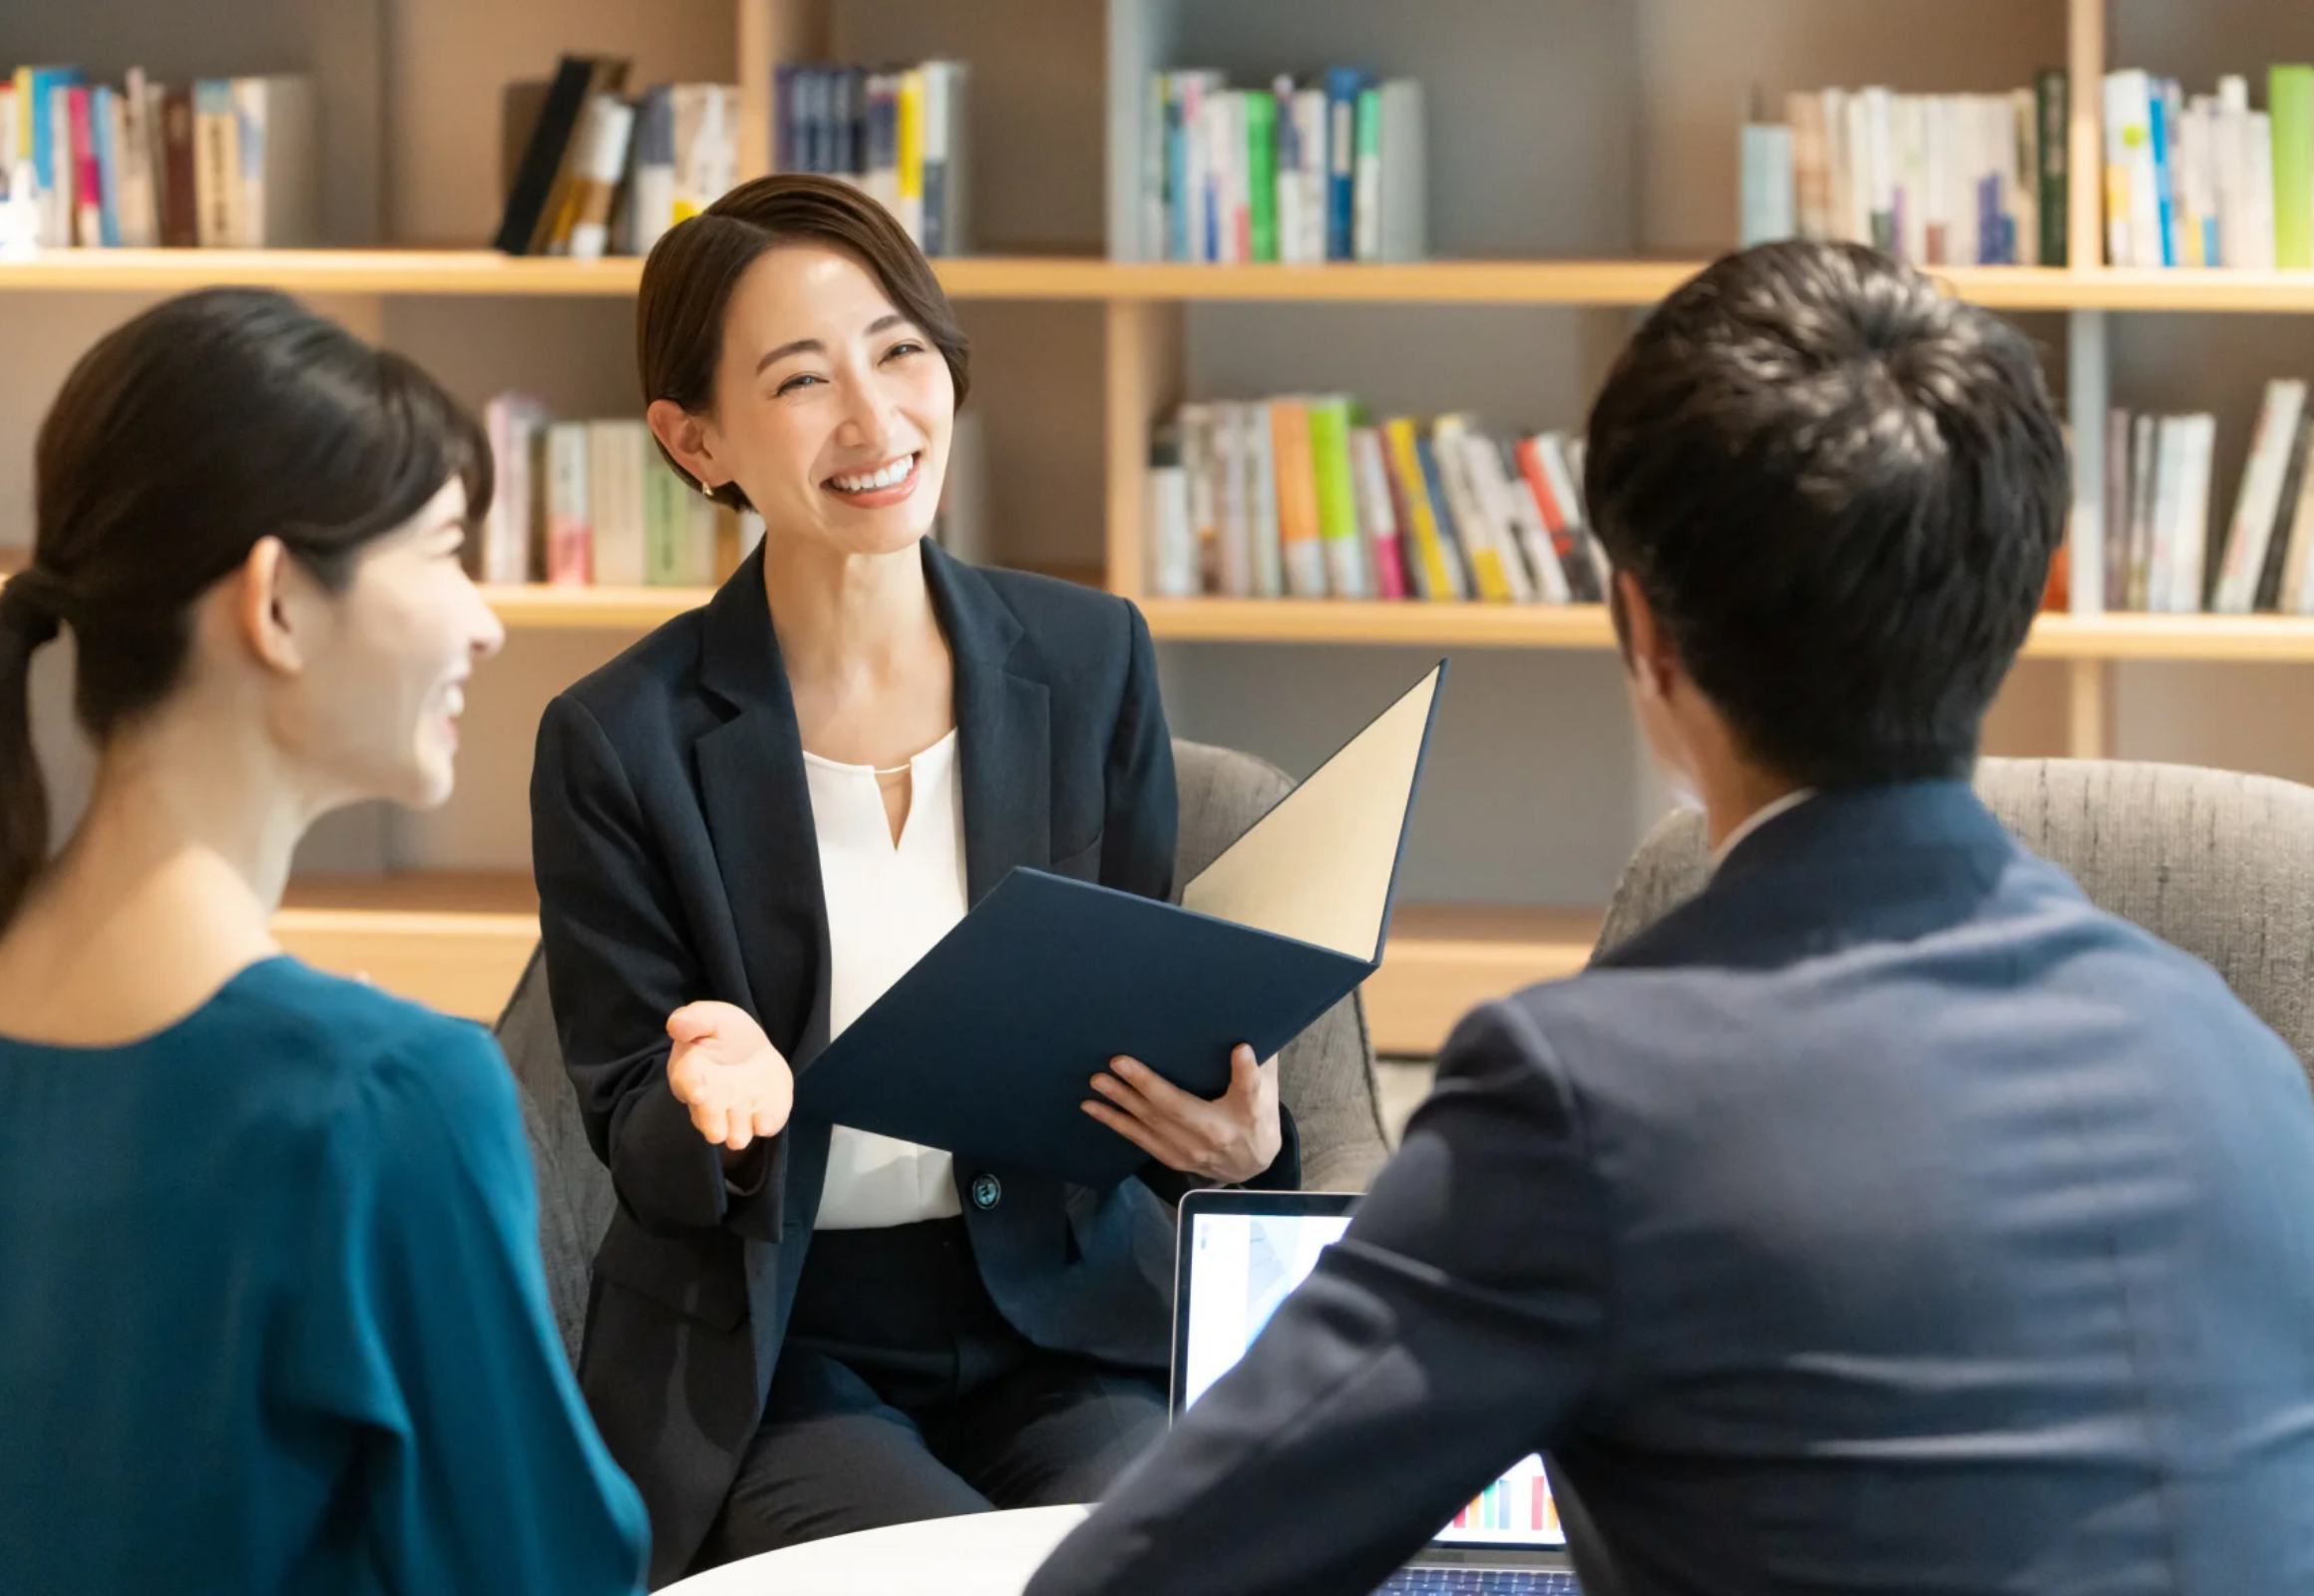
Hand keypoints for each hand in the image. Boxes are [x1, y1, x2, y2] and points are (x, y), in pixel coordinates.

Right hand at [665, 1001, 793, 1151]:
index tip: (697, 1093)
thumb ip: (694, 1019)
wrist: (754, 1051)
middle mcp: (711, 1100)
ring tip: (739, 1136)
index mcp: (692, 1072)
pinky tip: (766, 1121)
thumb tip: (675, 1025)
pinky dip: (766, 1123)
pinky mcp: (762, 1116)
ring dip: (737, 1133)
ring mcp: (738, 1112)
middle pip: (707, 1117)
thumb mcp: (713, 1017)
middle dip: (712, 1124)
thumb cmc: (726, 1034)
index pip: (686, 1081)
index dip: (691, 1087)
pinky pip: (765, 1124)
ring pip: (734, 1131)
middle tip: (716, 1131)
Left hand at [1084, 1044, 1280, 1185]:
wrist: (1252, 1165)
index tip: (1241, 1049)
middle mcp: (1216, 1135)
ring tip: (1097, 1082)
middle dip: (1145, 1086)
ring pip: (1152, 1124)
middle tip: (1117, 1062)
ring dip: (1121, 1103)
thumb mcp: (1265, 1090)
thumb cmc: (1256, 1117)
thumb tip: (1246, 1035)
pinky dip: (1115, 1122)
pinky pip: (1140, 1139)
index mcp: (1246, 1113)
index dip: (1244, 1071)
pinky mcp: (1173, 1158)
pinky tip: (1092, 1107)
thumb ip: (1257, 1065)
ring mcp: (1191, 1152)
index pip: (1248, 1090)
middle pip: (1179, 1109)